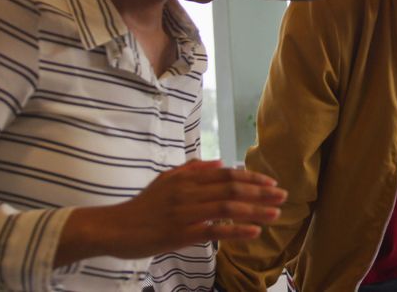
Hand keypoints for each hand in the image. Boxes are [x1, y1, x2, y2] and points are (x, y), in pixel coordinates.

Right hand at [56, 160, 286, 265]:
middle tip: (282, 196)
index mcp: (186, 179)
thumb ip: (192, 170)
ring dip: (255, 210)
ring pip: (227, 208)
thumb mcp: (165, 180)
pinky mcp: (181, 234)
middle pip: (231, 189)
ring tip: (275, 214)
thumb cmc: (142, 206)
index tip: (271, 183)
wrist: (114, 228)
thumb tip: (218, 163)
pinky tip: (254, 232)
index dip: (251, 178)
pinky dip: (236, 231)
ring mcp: (185, 213)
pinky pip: (213, 231)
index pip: (226, 175)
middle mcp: (188, 192)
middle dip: (260, 192)